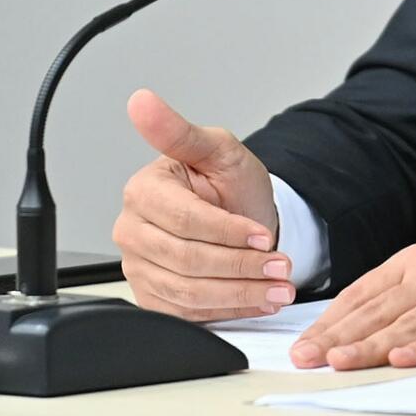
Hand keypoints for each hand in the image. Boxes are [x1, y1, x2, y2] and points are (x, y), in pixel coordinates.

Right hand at [111, 89, 294, 321]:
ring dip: (241, 292)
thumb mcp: (217, 149)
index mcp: (143, 191)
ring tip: (278, 288)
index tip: (262, 235)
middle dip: (241, 266)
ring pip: (189, 292)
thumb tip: (141, 101)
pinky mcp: (154, 297)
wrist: (240, 213)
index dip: (226, 231)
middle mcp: (134, 231)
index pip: (184, 220)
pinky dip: (230, 309)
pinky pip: (189, 314)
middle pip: (187, 260)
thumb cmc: (227, 182)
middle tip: (281, 266)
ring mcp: (140, 267)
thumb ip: (180, 131)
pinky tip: (260, 300)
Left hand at [290, 225, 415, 369]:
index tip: (305, 341)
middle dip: (336, 336)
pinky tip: (401, 360)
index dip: (331, 319)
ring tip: (338, 361)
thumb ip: (407, 289)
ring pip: (405, 324)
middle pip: (376, 310)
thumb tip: (364, 318)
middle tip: (305, 357)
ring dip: (368, 345)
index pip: (363, 293)